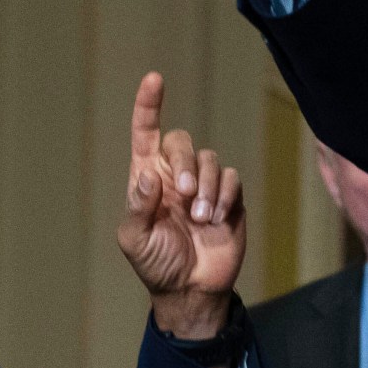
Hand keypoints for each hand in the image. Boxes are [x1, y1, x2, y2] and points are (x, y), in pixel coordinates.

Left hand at [117, 72, 244, 341]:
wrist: (192, 289)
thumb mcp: (135, 238)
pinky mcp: (230, 199)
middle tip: (186, 195)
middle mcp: (175, 175)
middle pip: (181, 143)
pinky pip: (233, 178)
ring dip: (208, 187)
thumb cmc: (157, 264)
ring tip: (201, 219)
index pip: (146, 133)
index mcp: (147, 178)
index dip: (148, 105)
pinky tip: (217, 218)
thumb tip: (148, 172)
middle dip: (185, 163)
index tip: (154, 79)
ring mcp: (205, 186)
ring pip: (212, 159)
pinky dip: (226, 195)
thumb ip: (138, 205)